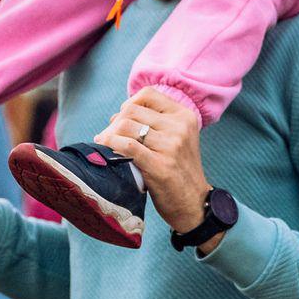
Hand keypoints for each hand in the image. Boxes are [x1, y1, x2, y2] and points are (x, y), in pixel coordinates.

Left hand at [99, 89, 209, 236]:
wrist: (194, 203)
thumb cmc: (179, 171)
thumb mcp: (179, 139)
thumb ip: (156, 123)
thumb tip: (116, 116)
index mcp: (184, 117)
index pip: (148, 94)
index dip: (129, 103)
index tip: (122, 119)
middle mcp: (179, 128)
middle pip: (132, 110)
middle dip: (114, 122)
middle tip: (107, 136)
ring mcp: (171, 146)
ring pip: (126, 126)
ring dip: (109, 135)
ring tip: (104, 144)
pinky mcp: (159, 166)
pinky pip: (126, 146)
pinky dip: (111, 145)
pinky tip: (106, 151)